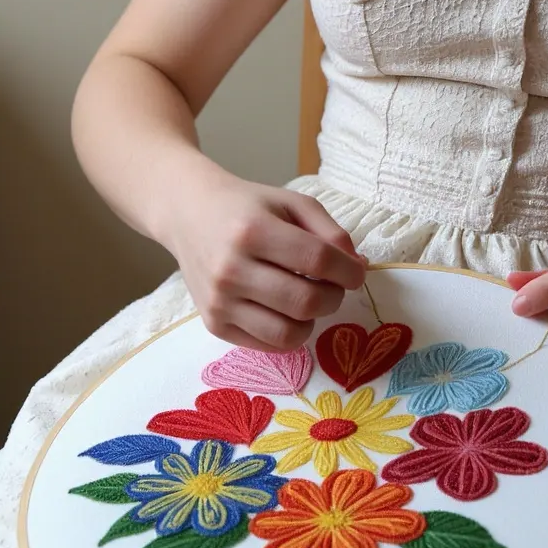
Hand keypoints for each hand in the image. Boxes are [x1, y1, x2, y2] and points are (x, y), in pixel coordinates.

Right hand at [166, 166, 366, 353]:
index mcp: (253, 230)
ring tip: (311, 298)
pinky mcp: (214, 325)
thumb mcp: (292, 203)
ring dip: (314, 319)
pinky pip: (268, 344)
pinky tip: (288, 310)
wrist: (189, 214)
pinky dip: (290, 333)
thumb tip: (358, 266)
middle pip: (305, 301)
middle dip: (334, 296)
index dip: (348, 270)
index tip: (357, 271)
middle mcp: (232, 269)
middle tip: (334, 285)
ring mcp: (220, 302)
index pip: (317, 260)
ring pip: (289, 333)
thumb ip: (330, 231)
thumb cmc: (247, 206)